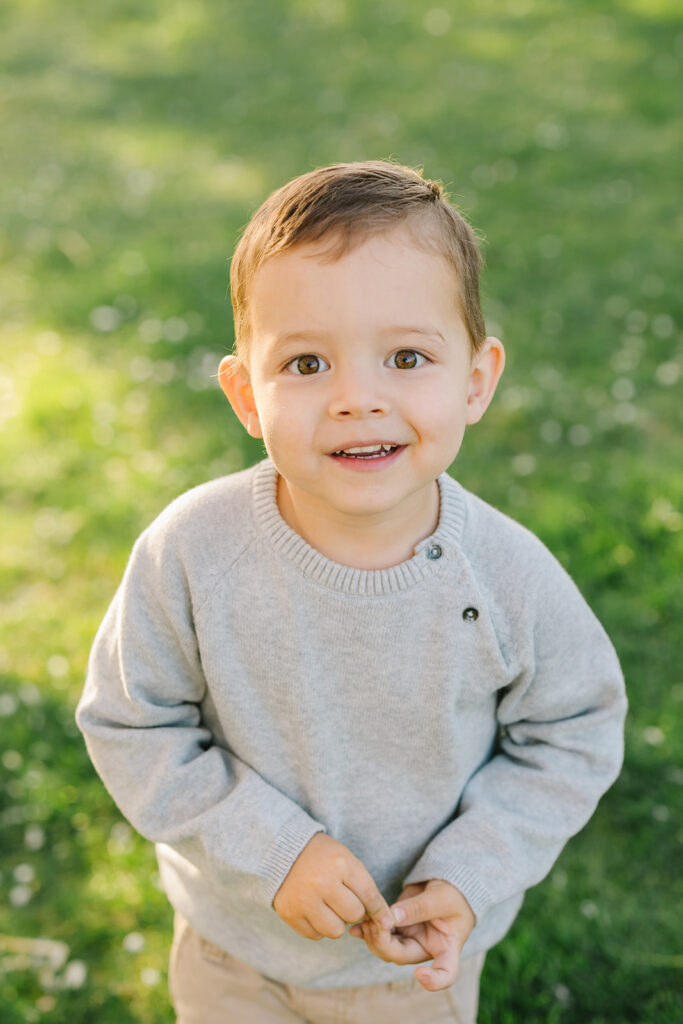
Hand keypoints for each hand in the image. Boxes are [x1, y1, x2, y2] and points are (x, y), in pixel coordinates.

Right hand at [273, 833, 394, 940]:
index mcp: (340, 864)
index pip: (369, 895)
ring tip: (329, 907)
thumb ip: (366, 888)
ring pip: (335, 931)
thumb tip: (386, 922)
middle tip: (344, 901)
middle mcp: (322, 882)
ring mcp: (304, 899)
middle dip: (353, 911)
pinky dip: (319, 927)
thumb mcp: (347, 860)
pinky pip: (315, 935)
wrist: (283, 851)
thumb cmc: (323, 857)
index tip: (386, 920)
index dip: (380, 911)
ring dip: (337, 922)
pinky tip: (314, 910)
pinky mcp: (290, 914)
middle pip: (353, 915)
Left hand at [349, 879, 474, 990]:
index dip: (433, 980)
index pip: (445, 974)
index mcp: (447, 948)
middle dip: (384, 944)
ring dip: (373, 936)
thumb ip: (419, 908)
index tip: (418, 974)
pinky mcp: (398, 929)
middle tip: (374, 924)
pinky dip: (368, 930)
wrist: (445, 882)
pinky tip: (357, 926)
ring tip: (366, 919)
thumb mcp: (441, 897)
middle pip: (402, 957)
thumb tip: (394, 917)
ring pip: (387, 948)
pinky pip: (381, 934)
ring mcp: (411, 939)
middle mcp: (427, 948)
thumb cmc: (453, 894)